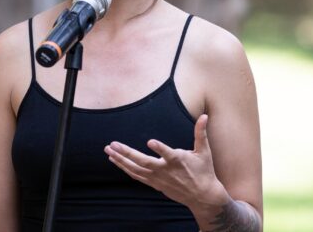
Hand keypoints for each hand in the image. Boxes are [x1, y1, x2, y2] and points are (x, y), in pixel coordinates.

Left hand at [103, 114, 229, 208]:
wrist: (202, 196)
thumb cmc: (204, 171)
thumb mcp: (204, 151)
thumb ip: (200, 133)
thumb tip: (204, 116)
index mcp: (178, 161)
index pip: (168, 154)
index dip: (160, 148)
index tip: (150, 141)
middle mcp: (165, 170)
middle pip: (143, 162)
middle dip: (126, 153)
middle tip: (112, 145)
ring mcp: (158, 179)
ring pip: (136, 170)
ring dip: (121, 160)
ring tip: (108, 151)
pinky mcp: (155, 184)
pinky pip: (136, 176)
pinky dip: (125, 168)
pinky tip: (115, 161)